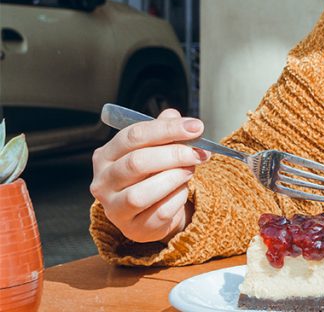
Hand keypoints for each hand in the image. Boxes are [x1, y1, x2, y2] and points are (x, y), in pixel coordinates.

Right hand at [90, 108, 209, 243]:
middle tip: (198, 153)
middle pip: (137, 162)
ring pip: (141, 193)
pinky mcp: (133, 228)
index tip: (196, 127)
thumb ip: (165, 131)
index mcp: (106, 155)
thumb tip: (174, 116)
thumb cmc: (152, 174)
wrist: (153, 211)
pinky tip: (182, 192)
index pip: (133, 135)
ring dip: (173, 178)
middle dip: (174, 154)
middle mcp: (103, 182)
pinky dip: (177, 199)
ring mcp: (114, 208)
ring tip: (190, 171)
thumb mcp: (156, 148)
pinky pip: (159, 213)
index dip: (167, 129)